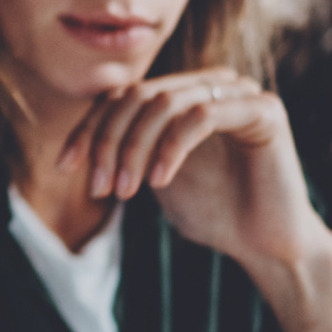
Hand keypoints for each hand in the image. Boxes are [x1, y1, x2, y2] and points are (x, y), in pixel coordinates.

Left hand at [60, 69, 330, 279]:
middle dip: (108, 142)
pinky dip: (171, 148)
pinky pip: (202, 116)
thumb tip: (79, 141)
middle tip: (99, 188)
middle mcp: (212, 85)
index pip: (123, 97)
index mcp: (184, 95)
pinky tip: (158, 182)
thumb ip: (125, 150)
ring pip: (164, 102)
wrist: (267, 247)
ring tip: (124, 191)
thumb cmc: (213, 214)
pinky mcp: (264, 110)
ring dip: (134, 148)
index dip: (89, 129)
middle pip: (138, 96)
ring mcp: (240, 92)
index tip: (64, 166)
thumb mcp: (153, 176)